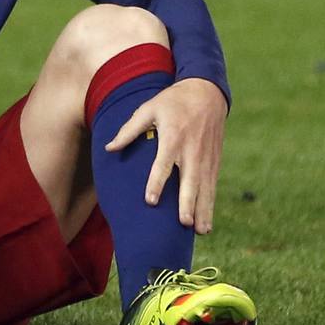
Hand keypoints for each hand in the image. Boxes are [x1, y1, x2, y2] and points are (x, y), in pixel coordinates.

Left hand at [104, 77, 227, 233]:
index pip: (164, 163)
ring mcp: (205, 157)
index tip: (151, 201)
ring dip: (203, 210)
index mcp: (173, 136)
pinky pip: (212, 187)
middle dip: (188, 202)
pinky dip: (210, 205)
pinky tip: (206, 223)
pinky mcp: (214, 162)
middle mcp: (191, 149)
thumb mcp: (150, 107)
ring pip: (205, 188)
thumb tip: (109, 148)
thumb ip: (130, 129)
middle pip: (190, 180)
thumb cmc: (173, 100)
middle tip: (183, 223)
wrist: (208, 92)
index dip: (157, 182)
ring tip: (200, 232)